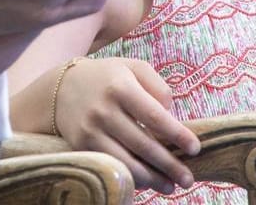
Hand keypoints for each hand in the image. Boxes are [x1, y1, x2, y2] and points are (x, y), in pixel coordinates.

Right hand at [53, 57, 199, 192]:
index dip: (177, 135)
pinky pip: (112, 166)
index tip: (195, 148)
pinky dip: (131, 178)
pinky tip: (147, 182)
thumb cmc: (108, 77)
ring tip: (170, 186)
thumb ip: (158, 86)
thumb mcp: (133, 68)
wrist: (61, 88)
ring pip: (126, 163)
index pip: (155, 116)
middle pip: (143, 144)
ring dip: (152, 179)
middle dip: (169, 165)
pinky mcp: (81, 146)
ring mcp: (90, 130)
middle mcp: (104, 110)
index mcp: (121, 86)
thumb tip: (171, 116)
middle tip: (188, 179)